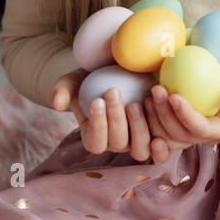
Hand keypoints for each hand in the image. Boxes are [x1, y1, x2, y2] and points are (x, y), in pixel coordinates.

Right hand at [50, 70, 175, 163]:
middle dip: (115, 119)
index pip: (95, 142)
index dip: (97, 125)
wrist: (118, 70)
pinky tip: (162, 118)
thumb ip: (62, 90)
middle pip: (117, 144)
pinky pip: (161, 146)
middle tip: (113, 92)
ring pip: (140, 149)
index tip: (97, 100)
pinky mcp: (158, 133)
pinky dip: (161, 142)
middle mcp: (117, 143)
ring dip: (139, 127)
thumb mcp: (74, 80)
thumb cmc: (93, 76)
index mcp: (95, 136)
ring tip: (138, 101)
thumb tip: (57, 104)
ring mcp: (138, 140)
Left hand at [145, 60, 219, 163]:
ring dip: (155, 119)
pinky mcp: (185, 123)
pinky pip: (164, 128)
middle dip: (165, 116)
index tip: (174, 95)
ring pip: (169, 136)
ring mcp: (196, 130)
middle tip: (156, 89)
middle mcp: (210, 135)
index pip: (203, 129)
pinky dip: (152, 119)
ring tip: (149, 94)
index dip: (186, 116)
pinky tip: (144, 100)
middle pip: (182, 135)